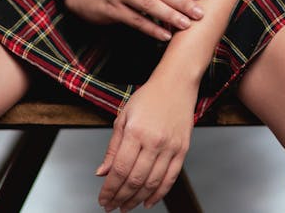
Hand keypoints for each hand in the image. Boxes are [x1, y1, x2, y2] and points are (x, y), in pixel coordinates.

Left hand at [96, 73, 197, 210]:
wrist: (176, 84)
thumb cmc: (148, 97)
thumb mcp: (124, 116)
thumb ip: (113, 147)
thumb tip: (102, 173)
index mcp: (135, 131)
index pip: (120, 169)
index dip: (110, 189)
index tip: (103, 199)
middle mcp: (153, 141)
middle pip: (135, 180)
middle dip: (120, 198)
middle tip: (111, 207)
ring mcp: (170, 147)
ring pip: (152, 183)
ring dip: (137, 200)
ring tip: (126, 206)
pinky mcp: (182, 150)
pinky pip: (170, 179)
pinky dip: (158, 194)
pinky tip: (147, 202)